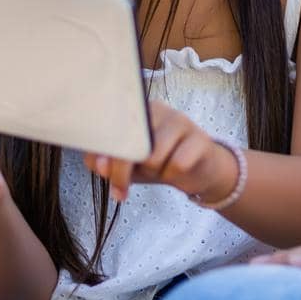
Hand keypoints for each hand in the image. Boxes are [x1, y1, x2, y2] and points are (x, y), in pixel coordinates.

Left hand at [83, 101, 237, 204]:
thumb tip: (100, 163)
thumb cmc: (159, 163)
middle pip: (130, 142)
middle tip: (122, 189)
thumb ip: (106, 162)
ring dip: (153, 173)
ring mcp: (180, 121)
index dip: (104, 154)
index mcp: (135, 111)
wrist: (200, 171)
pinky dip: (173, 175)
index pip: (111, 128)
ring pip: (153, 156)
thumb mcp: (127, 165)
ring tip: (159, 170)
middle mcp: (157, 109)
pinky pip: (178, 164)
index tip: (103, 172)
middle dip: (122, 172)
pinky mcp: (200, 139)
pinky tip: (178, 171)